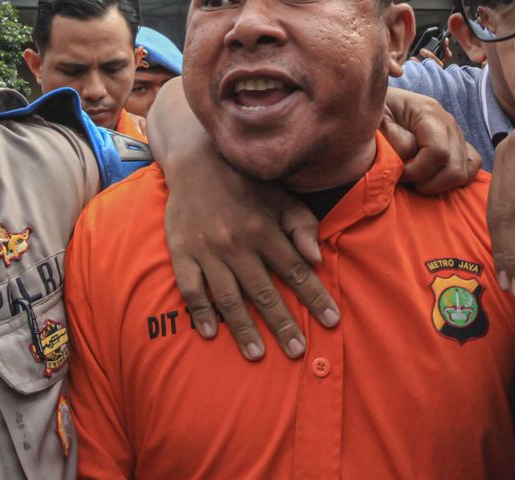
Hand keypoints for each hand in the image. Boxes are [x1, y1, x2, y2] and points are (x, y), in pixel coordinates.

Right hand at [151, 79, 338, 361]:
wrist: (196, 159)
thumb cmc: (246, 181)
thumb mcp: (280, 195)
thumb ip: (301, 225)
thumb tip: (316, 259)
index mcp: (264, 230)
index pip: (296, 271)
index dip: (315, 298)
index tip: (332, 322)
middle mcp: (237, 244)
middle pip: (265, 292)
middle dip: (283, 325)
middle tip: (298, 352)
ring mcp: (207, 251)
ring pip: (229, 297)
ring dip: (244, 328)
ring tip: (257, 355)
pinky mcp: (182, 253)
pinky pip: (191, 288)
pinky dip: (200, 312)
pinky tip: (211, 333)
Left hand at [381, 87, 479, 193]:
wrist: (378, 103)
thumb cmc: (375, 114)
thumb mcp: (377, 122)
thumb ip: (394, 140)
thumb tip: (412, 158)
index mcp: (428, 111)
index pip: (438, 152)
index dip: (417, 171)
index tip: (399, 173)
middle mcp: (448, 121)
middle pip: (454, 167)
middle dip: (427, 183)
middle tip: (406, 180)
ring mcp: (457, 133)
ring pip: (463, 173)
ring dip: (438, 185)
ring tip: (416, 180)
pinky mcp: (459, 144)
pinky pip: (472, 166)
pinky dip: (455, 180)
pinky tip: (433, 179)